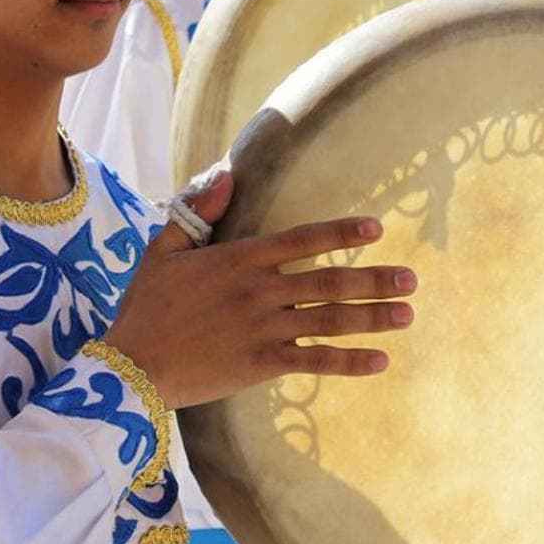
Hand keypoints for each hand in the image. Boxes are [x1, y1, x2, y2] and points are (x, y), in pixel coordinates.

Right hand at [102, 172, 416, 409]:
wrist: (130, 368)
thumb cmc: (146, 308)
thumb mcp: (162, 250)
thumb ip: (196, 212)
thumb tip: (227, 175)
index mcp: (239, 259)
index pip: (302, 239)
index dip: (342, 233)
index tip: (377, 229)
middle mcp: (259, 291)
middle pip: (329, 281)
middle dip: (375, 280)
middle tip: (412, 279)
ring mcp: (264, 328)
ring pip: (330, 320)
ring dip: (373, 317)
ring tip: (407, 313)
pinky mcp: (262, 363)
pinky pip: (315, 361)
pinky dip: (349, 362)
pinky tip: (380, 362)